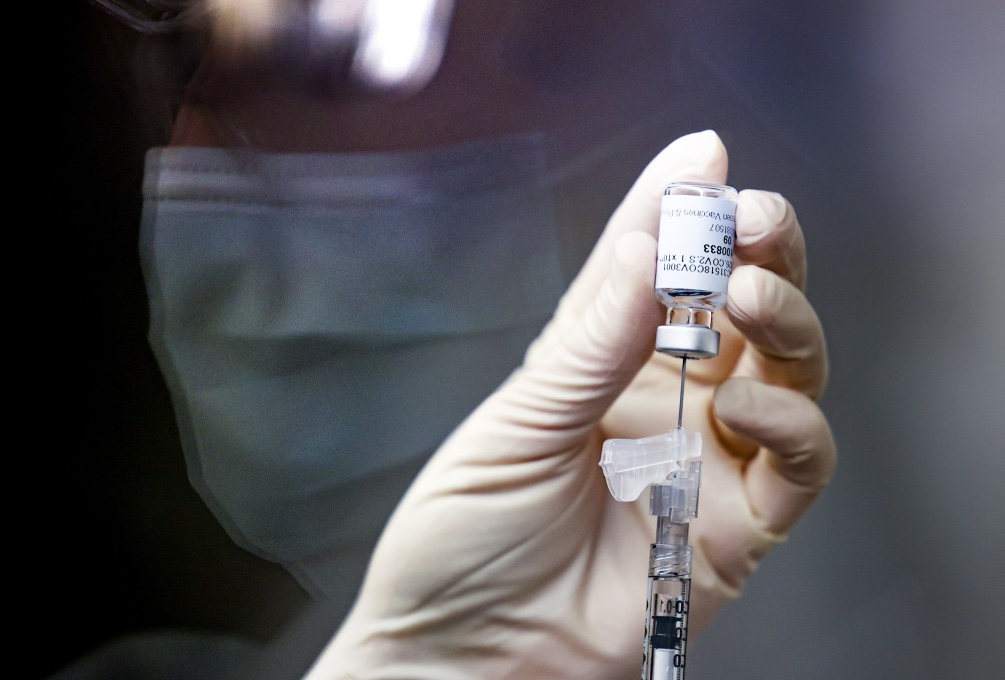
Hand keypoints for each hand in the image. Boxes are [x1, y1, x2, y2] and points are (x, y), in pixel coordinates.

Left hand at [308, 130, 835, 679]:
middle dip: (759, 250)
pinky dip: (795, 425)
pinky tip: (754, 403)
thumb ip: (594, 341)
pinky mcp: (737, 529)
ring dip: (787, 319)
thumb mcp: (517, 425)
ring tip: (748, 292)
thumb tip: (653, 243)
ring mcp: (705, 460)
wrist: (463, 654)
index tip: (702, 156)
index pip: (650, 269)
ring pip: (789, 371)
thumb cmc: (465, 538)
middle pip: (741, 306)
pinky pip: (799, 467)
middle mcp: (664, 400)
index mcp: (599, 362)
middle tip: (753, 219)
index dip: (677, 210)